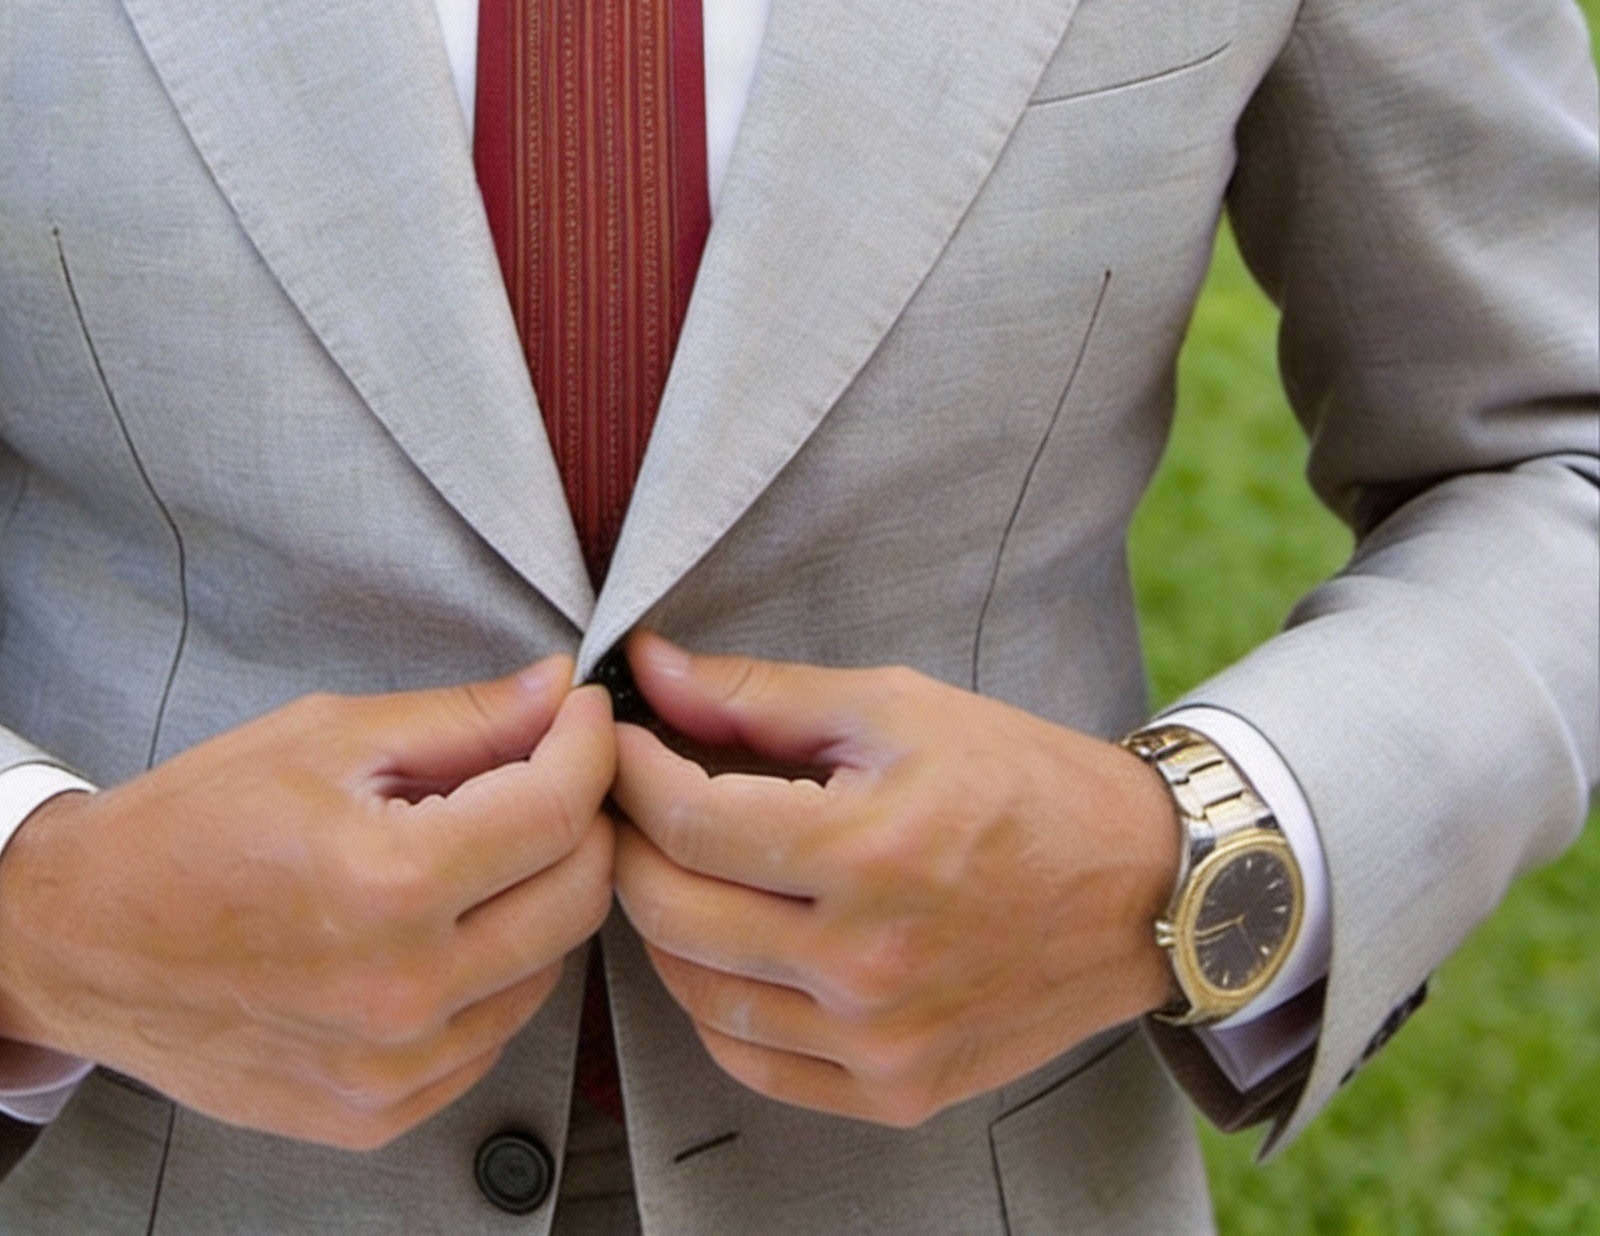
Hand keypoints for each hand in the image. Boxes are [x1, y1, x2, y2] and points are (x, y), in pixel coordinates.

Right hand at [0, 658, 615, 1149]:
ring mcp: (392, 1068)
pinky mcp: (377, 1115)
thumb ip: (461, 719)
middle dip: (583, 817)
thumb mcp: (325, 736)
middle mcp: (403, 990)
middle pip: (577, 896)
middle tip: (548, 771)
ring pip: (547, 970)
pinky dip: (493, 973)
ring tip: (481, 847)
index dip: (589, 745)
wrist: (84, 941)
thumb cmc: (193, 826)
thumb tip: (557, 692)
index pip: (558, 810)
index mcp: (389, 882)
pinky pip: (491, 1036)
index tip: (582, 714)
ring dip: (540, 897)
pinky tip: (443, 924)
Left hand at [610, 632, 1179, 1128]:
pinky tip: (720, 944)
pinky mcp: (897, 1091)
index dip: (630, 770)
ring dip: (660, 922)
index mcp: (868, 854)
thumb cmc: (1019, 780)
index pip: (687, 821)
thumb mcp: (893, 706)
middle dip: (628, 840)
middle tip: (627, 795)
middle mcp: (869, 963)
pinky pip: (752, 1064)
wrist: (1142, 886)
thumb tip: (648, 668)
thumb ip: (759, 694)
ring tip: (671, 861)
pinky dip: (712, 1004)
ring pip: (697, 994)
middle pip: (673, 910)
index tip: (617, 736)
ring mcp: (881, 1041)